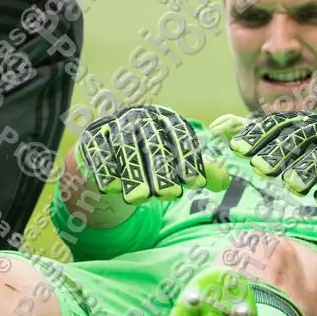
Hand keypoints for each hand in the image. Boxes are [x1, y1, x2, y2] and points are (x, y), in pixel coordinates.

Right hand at [77, 106, 229, 204]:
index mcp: (164, 118)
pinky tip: (113, 189)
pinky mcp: (92, 137)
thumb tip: (223, 183)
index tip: (195, 182)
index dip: (188, 158)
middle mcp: (140, 117)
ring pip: (125, 149)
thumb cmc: (151, 159)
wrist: (110, 152)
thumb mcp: (176, 163)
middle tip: (171, 195)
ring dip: (133, 174)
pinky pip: (99, 153)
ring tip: (143, 198)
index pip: (179, 135)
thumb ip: (201, 172)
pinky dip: (106, 171)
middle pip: (153, 143)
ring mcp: (115, 125)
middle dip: (162, 170)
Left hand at [220, 111, 316, 211]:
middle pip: (299, 138)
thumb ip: (253, 133)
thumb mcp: (286, 137)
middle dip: (279, 152)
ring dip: (309, 169)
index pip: (276, 126)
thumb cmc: (316, 146)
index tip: (237, 149)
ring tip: (292, 185)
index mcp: (300, 123)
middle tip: (260, 168)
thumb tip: (216, 127)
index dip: (256, 136)